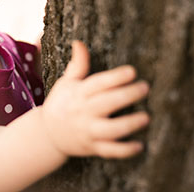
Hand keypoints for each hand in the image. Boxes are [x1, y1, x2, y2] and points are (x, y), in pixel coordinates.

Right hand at [40, 41, 149, 158]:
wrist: (48, 133)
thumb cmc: (62, 103)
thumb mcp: (66, 83)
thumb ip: (77, 64)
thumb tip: (79, 42)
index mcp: (78, 93)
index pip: (98, 83)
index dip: (115, 77)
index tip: (132, 71)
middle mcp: (83, 112)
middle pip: (106, 103)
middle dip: (127, 95)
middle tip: (145, 87)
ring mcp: (88, 131)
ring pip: (110, 129)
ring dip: (129, 124)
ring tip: (146, 117)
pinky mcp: (92, 147)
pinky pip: (110, 151)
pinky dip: (125, 150)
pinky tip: (140, 145)